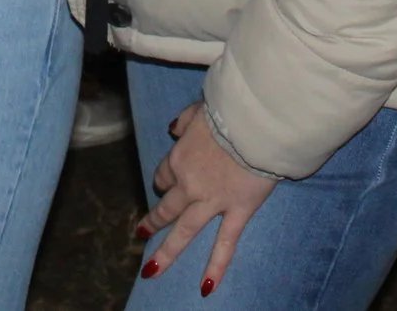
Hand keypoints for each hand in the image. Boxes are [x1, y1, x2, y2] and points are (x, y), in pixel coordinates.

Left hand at [136, 102, 276, 295]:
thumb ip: (183, 121)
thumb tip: (172, 128)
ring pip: (184, 230)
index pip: (165, 175)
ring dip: (167, 251)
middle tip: (142, 231)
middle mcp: (189, 183)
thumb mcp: (198, 109)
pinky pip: (225, 243)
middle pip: (167, 206)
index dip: (165, 180)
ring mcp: (212, 201)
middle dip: (153, 220)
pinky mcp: (237, 211)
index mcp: (180, 157)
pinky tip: (205, 287)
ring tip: (152, 270)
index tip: (166, 184)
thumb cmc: (228, 111)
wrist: (255, 123)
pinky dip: (216, 266)